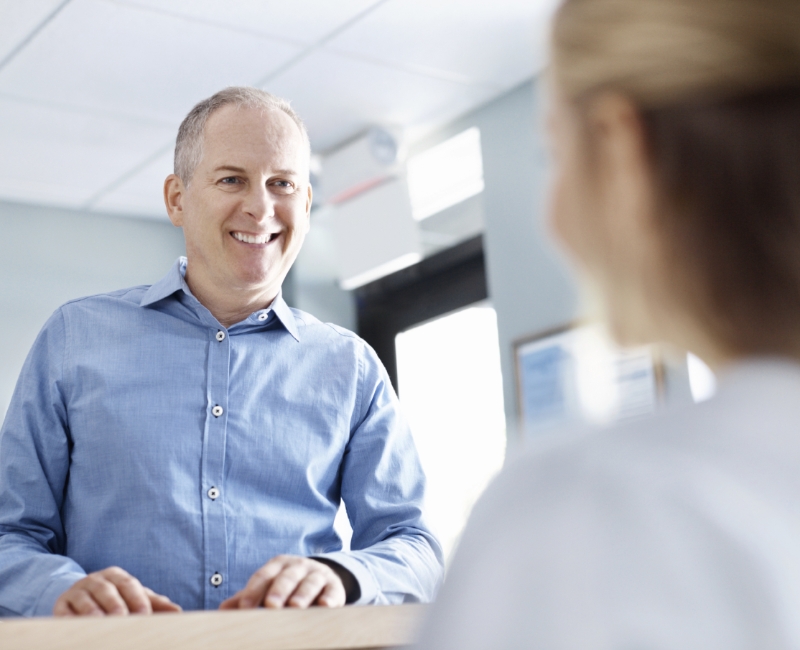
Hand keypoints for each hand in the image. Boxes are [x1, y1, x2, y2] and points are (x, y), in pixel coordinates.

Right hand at [53, 566, 181, 615]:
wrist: (77, 596)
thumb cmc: (113, 598)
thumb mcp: (133, 597)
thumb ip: (153, 603)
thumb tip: (177, 612)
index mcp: (116, 576)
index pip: (129, 585)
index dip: (137, 599)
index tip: (145, 615)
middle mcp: (96, 580)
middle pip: (107, 590)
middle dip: (116, 605)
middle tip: (123, 620)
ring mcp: (76, 591)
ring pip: (85, 600)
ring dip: (93, 612)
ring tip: (102, 624)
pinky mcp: (60, 605)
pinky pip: (63, 612)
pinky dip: (69, 619)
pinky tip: (77, 628)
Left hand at [219, 555, 346, 609]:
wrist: (321, 576)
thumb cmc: (288, 586)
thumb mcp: (268, 587)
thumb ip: (248, 598)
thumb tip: (222, 609)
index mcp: (278, 565)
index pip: (263, 576)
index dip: (253, 591)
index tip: (244, 608)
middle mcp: (298, 566)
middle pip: (287, 576)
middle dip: (279, 590)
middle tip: (271, 605)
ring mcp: (317, 574)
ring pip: (310, 582)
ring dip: (303, 594)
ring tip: (295, 606)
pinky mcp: (335, 586)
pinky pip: (333, 590)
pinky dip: (330, 598)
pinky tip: (325, 605)